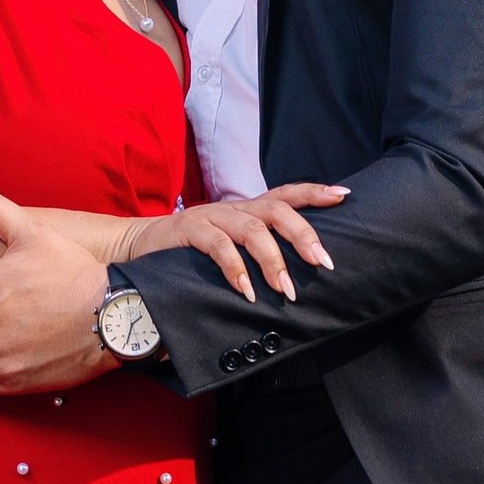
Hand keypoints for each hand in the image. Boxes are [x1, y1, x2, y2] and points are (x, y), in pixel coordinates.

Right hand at [127, 182, 349, 302]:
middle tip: (322, 262)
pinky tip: (247, 291)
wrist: (139, 244)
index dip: (314, 192)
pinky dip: (235, 268)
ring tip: (285, 290)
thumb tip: (296, 282)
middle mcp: (234, 208)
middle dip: (303, 234)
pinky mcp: (189, 231)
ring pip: (252, 229)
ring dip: (273, 260)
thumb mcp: (230, 246)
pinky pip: (217, 245)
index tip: (343, 195)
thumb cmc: (193, 251)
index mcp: (247, 209)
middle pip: (276, 210)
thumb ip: (256, 254)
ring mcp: (211, 216)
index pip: (286, 194)